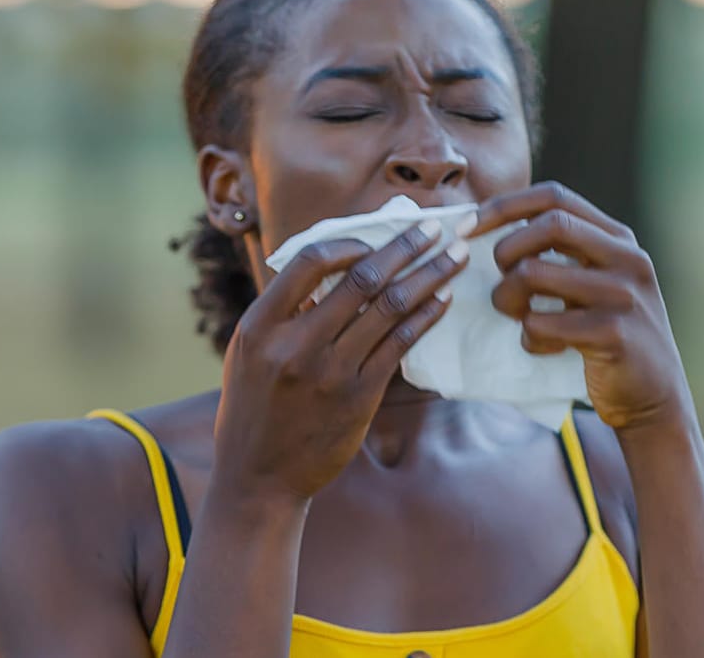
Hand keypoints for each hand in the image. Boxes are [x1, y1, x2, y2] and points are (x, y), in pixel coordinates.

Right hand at [213, 219, 470, 502]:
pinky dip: (425, 316)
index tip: (373, 238)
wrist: (258, 478)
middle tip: (437, 227)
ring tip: (456, 255)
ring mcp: (329, 372)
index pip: (308, 262)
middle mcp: (295, 345)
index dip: (347, 243)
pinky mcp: (359, 398)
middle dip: (406, 247)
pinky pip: (400, 345)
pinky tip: (443, 299)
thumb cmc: (253, 408)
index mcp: (260, 326)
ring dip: (429, 276)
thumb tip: (329, 267)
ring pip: (390, 308)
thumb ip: (282, 312)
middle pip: (361, 279)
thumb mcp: (247, 353)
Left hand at [471, 181, 692, 432]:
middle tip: (498, 281)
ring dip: (507, 298)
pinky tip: (542, 347)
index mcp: (618, 238)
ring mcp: (623, 294)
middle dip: (506, 249)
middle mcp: (627, 258)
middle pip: (548, 224)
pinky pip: (541, 323)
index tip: (466, 227)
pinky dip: (529, 338)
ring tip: (517, 318)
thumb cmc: (606, 335)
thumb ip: (562, 254)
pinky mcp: (613, 333)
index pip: (555, 196)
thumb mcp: (595, 283)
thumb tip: (490, 231)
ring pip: (533, 272)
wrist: (654, 398)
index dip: (504, 206)